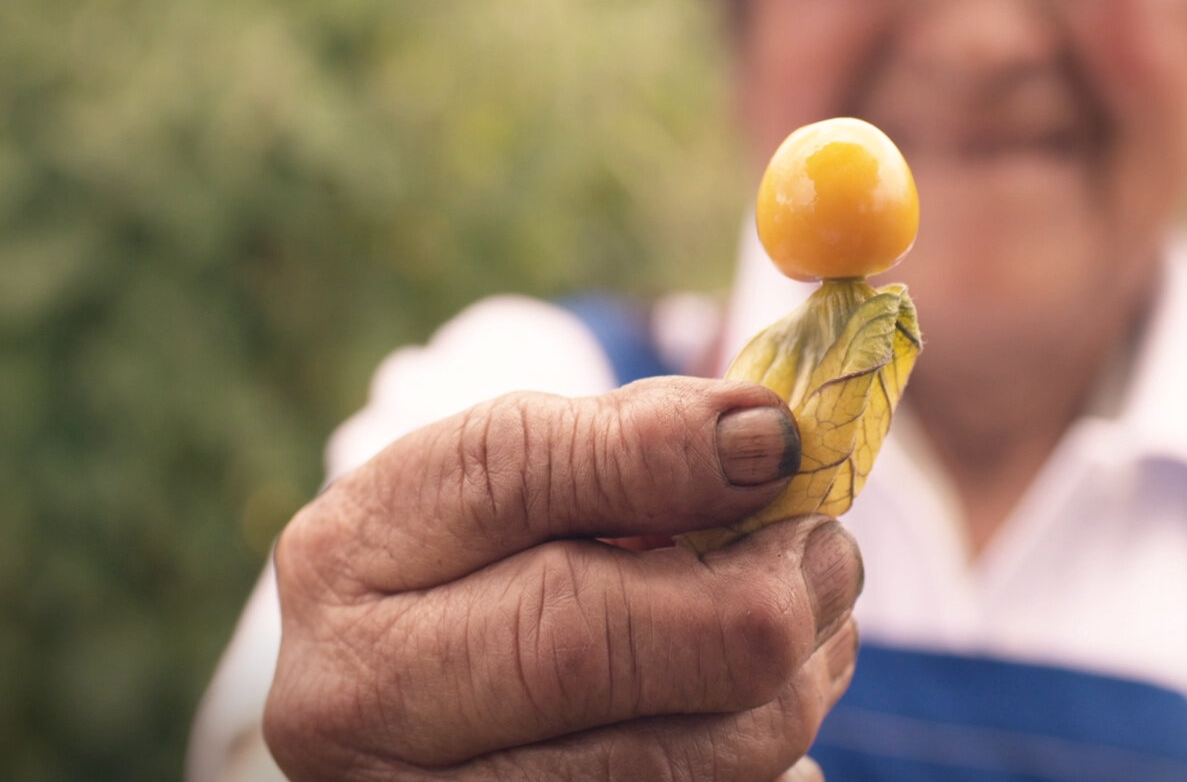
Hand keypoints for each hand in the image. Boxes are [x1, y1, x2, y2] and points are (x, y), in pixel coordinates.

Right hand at [263, 377, 862, 780]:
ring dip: (786, 689)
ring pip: (663, 762)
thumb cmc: (487, 581)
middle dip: (754, 591)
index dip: (664, 453)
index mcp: (354, 556)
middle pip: (585, 642)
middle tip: (831, 556)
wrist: (411, 724)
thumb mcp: (515, 496)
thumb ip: (627, 446)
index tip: (779, 442)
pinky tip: (759, 720)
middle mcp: (360, 698)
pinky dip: (766, 769)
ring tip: (816, 635)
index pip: (510, 474)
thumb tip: (769, 437)